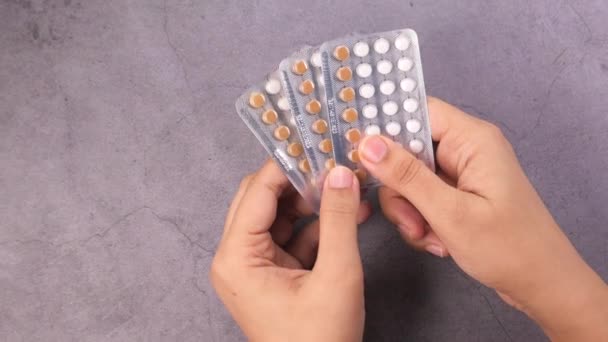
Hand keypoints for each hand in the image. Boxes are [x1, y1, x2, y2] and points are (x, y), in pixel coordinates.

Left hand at [210, 161, 369, 341]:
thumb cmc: (320, 340)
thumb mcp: (336, 275)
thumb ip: (338, 219)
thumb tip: (341, 173)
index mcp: (237, 257)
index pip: (257, 191)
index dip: (287, 163)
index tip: (315, 141)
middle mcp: (236, 257)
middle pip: (262, 199)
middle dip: (298, 180)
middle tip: (331, 160)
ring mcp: (253, 266)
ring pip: (279, 216)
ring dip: (312, 201)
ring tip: (346, 183)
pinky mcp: (272, 274)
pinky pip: (291, 238)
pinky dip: (317, 226)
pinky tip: (348, 210)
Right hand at [358, 97, 607, 340]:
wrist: (541, 284)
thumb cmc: (507, 247)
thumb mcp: (450, 212)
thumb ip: (407, 176)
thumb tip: (368, 144)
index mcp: (472, 139)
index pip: (417, 111)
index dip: (385, 127)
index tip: (358, 151)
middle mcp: (466, 149)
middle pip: (407, 150)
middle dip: (400, 189)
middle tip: (411, 221)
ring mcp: (461, 173)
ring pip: (409, 179)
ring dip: (410, 211)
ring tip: (429, 236)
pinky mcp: (458, 194)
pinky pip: (422, 197)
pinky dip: (421, 220)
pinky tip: (438, 241)